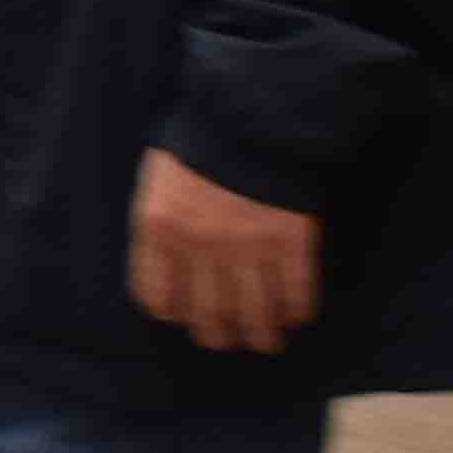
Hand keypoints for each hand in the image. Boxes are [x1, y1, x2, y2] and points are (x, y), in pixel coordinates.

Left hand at [129, 150, 319, 356]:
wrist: (251, 110)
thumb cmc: (200, 136)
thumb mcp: (161, 176)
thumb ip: (162, 219)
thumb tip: (167, 256)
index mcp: (160, 228)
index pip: (155, 293)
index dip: (171, 311)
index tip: (181, 316)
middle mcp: (200, 247)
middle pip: (207, 311)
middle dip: (216, 333)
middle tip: (224, 339)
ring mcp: (248, 247)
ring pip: (253, 311)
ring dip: (260, 333)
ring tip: (265, 342)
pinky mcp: (291, 241)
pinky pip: (295, 290)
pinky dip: (297, 309)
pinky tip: (296, 316)